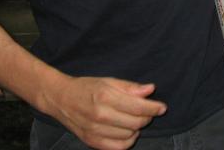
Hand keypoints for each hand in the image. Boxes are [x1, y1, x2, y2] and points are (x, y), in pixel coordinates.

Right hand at [50, 76, 166, 149]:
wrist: (61, 99)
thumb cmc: (87, 87)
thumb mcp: (109, 81)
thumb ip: (130, 87)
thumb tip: (150, 90)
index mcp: (105, 96)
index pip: (138, 107)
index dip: (154, 108)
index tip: (162, 107)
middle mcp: (100, 115)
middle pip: (136, 122)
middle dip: (147, 117)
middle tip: (148, 111)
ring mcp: (95, 130)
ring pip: (129, 135)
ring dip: (137, 128)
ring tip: (134, 119)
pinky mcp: (92, 141)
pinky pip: (118, 147)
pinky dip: (127, 141)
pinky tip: (127, 131)